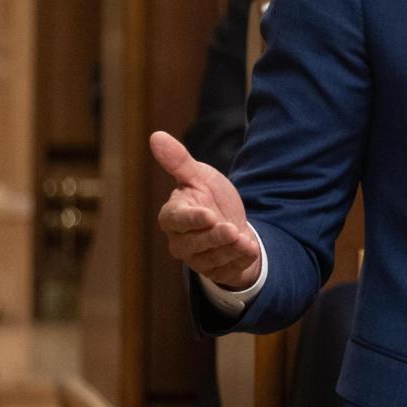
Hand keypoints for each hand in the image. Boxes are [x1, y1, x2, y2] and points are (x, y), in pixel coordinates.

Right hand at [152, 131, 260, 289]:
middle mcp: (181, 241)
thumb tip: (156, 135)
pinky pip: (228, 269)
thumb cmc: (210, 197)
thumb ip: (179, 161)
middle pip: (195, 243)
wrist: (232, 222)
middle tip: (231, 229)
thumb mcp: (199, 177)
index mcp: (172, 217)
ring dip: (230, 250)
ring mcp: (198, 259)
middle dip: (215, 237)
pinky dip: (241, 259)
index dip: (192, 220)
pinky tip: (250, 249)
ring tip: (244, 240)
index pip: (176, 221)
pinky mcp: (216, 271)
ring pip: (212, 258)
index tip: (208, 215)